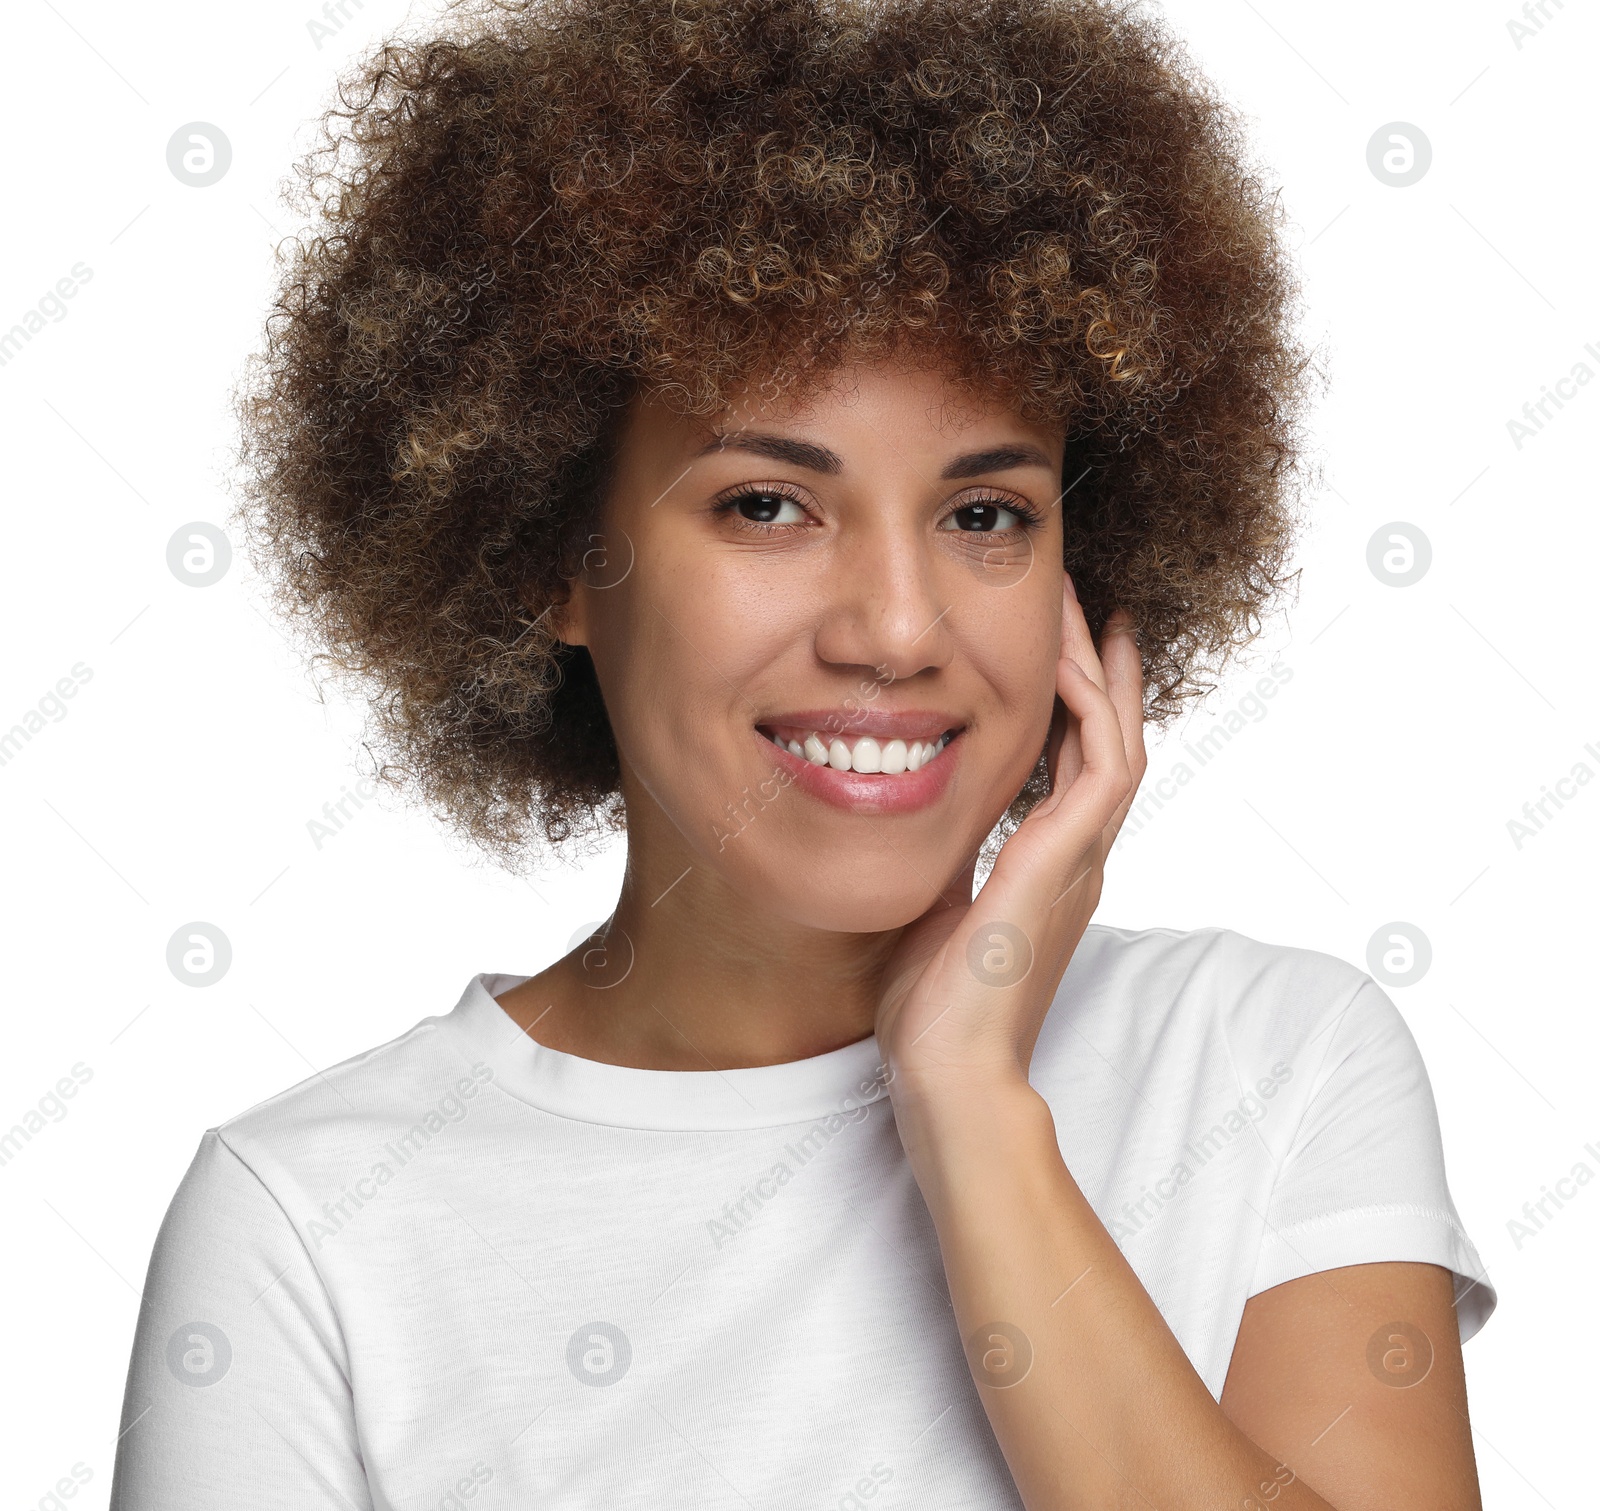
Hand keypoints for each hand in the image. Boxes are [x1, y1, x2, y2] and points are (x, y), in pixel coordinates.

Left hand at [872, 578, 1146, 1109]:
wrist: (950, 1075)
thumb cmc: (937, 1009)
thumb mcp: (938, 907)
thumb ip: (949, 858)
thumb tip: (918, 814)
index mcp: (1049, 865)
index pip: (1076, 762)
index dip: (1074, 701)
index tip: (1058, 644)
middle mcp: (1077, 855)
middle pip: (1108, 737)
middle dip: (1095, 665)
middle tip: (1083, 601)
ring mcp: (1080, 859)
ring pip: (1115, 739)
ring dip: (1100, 670)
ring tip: (1087, 606)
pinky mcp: (1066, 863)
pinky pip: (1101, 766)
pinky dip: (1091, 709)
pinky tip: (1069, 662)